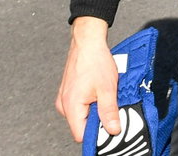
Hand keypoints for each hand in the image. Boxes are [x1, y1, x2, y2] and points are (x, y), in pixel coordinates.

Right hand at [56, 17, 120, 142]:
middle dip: (97, 121)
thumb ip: (109, 112)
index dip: (97, 134)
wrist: (88, 42)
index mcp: (71, 106)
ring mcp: (64, 98)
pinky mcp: (67, 92)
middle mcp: (64, 105)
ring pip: (81, 116)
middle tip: (111, 109)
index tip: (109, 129)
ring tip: (104, 97)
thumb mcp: (108, 89)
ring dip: (94, 111)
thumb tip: (113, 130)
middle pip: (81, 126)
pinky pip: (79, 106)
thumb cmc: (95, 61)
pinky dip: (90, 103)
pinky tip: (98, 93)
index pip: (81, 135)